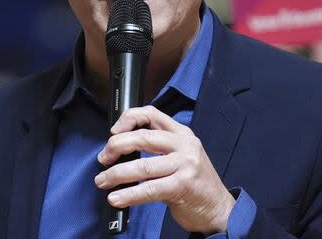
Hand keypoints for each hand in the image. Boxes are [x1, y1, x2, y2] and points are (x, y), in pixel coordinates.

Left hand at [95, 106, 234, 233]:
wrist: (217, 207)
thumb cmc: (194, 183)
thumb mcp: (181, 156)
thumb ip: (158, 147)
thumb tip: (121, 147)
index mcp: (182, 133)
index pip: (152, 114)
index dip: (129, 118)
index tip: (113, 132)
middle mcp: (185, 145)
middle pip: (143, 137)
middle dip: (116, 147)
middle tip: (104, 159)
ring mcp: (185, 165)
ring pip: (143, 166)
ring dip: (116, 174)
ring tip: (103, 181)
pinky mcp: (183, 185)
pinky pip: (149, 189)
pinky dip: (129, 195)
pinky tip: (117, 199)